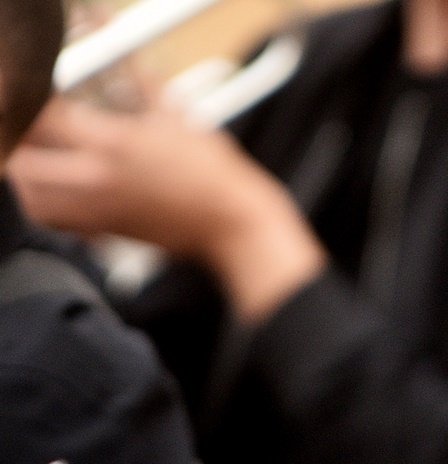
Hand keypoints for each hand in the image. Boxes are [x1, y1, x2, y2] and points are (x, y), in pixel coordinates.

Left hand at [9, 99, 325, 321]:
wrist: (231, 224)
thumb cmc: (213, 175)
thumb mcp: (173, 116)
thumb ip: (137, 80)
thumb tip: (121, 52)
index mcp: (113, 145)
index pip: (42, 116)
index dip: (27, 101)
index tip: (29, 91)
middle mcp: (98, 181)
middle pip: (23, 163)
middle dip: (15, 143)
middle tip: (21, 127)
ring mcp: (99, 210)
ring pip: (32, 198)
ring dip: (21, 176)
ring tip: (29, 157)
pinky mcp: (107, 232)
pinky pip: (56, 221)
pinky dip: (42, 204)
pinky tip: (49, 187)